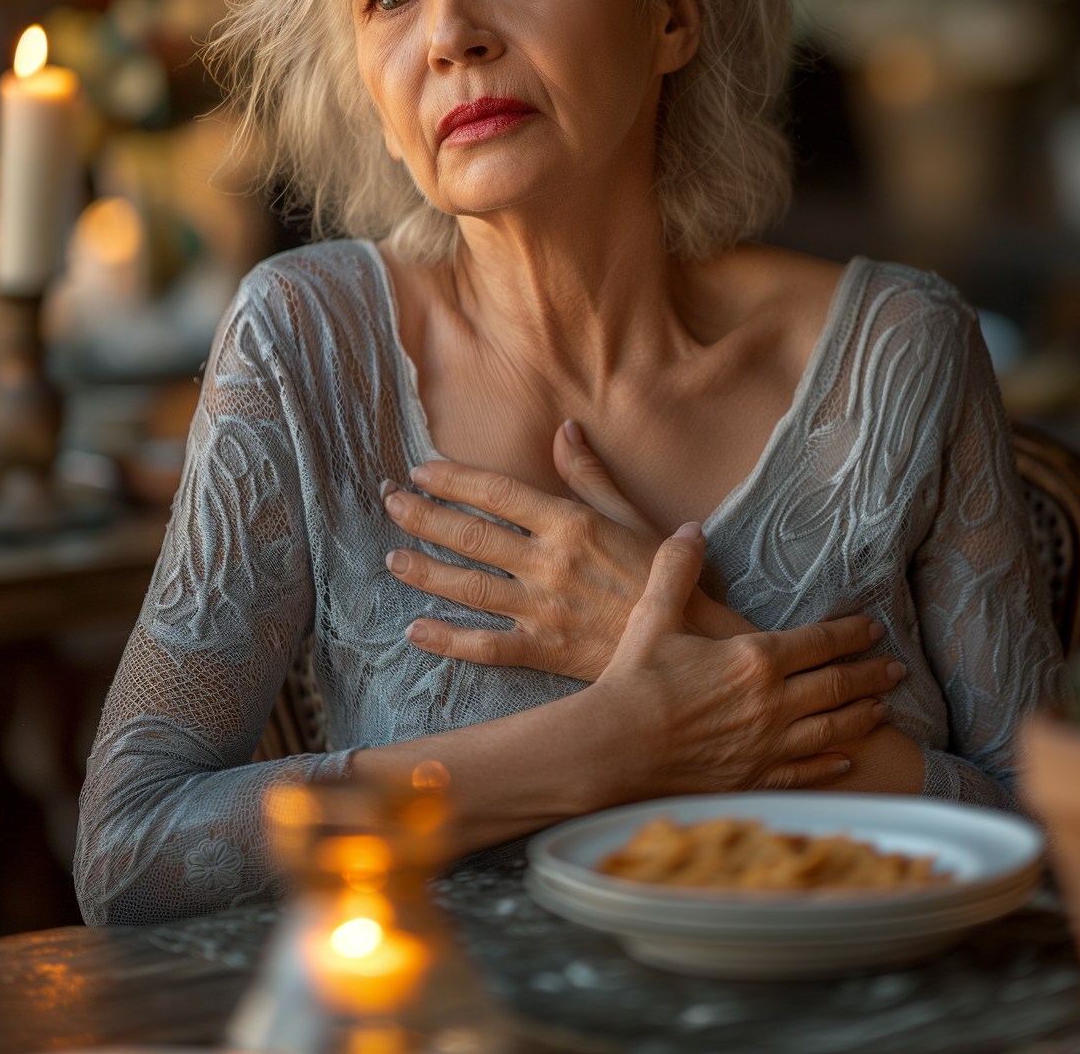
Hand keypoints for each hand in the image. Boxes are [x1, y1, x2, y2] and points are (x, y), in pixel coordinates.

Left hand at [384, 422, 750, 679]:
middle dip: (424, 517)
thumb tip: (564, 428)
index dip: (454, 480)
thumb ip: (589, 473)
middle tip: (390, 503)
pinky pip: (486, 646)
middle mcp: (550, 562)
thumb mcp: (630, 514)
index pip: (498, 493)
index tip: (421, 471)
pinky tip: (416, 631)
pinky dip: (448, 640)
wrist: (690, 642)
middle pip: (472, 536)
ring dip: (426, 572)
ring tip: (392, 559)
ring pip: (469, 587)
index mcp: (570, 523)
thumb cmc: (662, 574)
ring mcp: (544, 609)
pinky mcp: (545, 651)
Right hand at [589, 523, 905, 793]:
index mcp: (755, 658)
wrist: (614, 748)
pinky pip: (804, 772)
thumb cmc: (635, 678)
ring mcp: (766, 746)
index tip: (873, 628)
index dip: (850, 633)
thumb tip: (693, 529)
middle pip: (836, 686)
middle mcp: (772, 703)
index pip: (819, 642)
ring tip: (882, 709)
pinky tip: (845, 760)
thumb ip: (678, 567)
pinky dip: (830, 764)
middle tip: (897, 668)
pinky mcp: (753, 778)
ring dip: (860, 716)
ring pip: (829, 729)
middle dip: (870, 674)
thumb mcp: (655, 613)